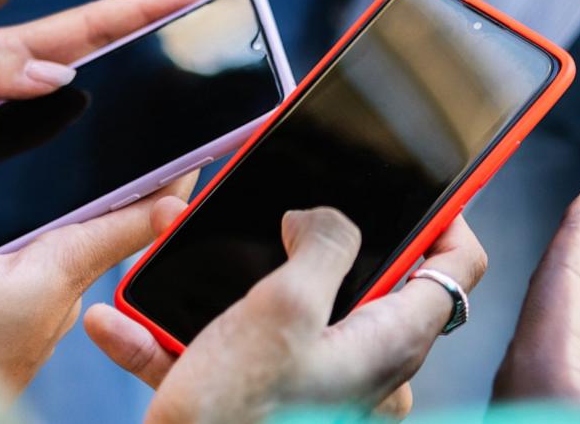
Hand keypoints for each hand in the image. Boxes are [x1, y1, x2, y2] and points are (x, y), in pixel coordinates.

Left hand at [0, 0, 217, 172]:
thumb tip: (58, 73)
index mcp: (7, 55)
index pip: (92, 25)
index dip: (146, 6)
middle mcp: (21, 83)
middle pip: (109, 57)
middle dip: (163, 42)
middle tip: (216, 38)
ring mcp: (18, 118)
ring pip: (97, 101)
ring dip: (145, 98)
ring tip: (195, 102)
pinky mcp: (9, 157)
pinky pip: (73, 147)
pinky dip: (110, 149)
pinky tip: (135, 171)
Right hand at [0, 158, 194, 392]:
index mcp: (64, 269)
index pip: (135, 221)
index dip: (169, 188)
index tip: (204, 162)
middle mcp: (63, 293)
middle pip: (101, 231)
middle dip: (118, 194)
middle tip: (139, 155)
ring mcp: (38, 315)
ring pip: (60, 254)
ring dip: (65, 221)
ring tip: (63, 185)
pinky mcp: (11, 328)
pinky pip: (26, 276)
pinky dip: (23, 251)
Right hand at [84, 209, 487, 422]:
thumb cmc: (237, 420)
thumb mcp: (282, 309)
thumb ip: (322, 243)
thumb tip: (322, 219)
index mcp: (392, 341)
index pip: (458, 266)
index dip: (448, 214)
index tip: (422, 180)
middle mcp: (367, 368)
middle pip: (365, 281)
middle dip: (306, 244)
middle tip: (271, 215)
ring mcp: (319, 390)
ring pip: (283, 316)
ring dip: (223, 292)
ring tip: (174, 267)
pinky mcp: (267, 407)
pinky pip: (230, 358)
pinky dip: (177, 340)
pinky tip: (121, 324)